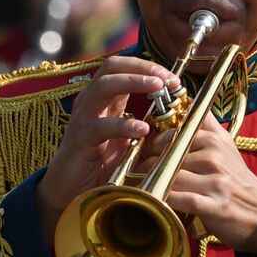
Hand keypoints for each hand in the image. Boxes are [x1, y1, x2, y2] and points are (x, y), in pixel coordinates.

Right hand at [36, 56, 175, 244]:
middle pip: (111, 67)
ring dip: (133, 82)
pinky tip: (142, 130)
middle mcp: (91, 103)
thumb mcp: (133, 140)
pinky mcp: (80, 141)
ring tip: (157, 88)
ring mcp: (83, 119)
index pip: (122, 66)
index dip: (147, 65)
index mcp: (105, 100)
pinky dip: (123, 125)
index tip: (173, 77)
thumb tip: (182, 113)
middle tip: (166, 78)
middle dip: (141, 67)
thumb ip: (151, 124)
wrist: (74, 191)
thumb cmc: (105, 163)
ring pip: (103, 87)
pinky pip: (100, 126)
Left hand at [140, 112, 256, 254]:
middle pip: (168, 153)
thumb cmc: (237, 179)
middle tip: (138, 171)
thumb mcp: (226, 146)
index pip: (175, 131)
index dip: (154, 140)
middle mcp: (216, 156)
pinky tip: (158, 201)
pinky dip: (165, 200)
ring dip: (152, 182)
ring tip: (144, 186)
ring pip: (170, 175)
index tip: (144, 150)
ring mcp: (216, 181)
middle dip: (148, 162)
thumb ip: (207, 124)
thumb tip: (186, 99)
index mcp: (216, 139)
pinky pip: (180, 199)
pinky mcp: (214, 205)